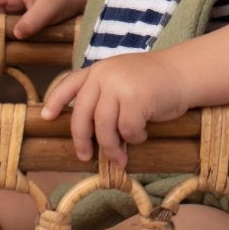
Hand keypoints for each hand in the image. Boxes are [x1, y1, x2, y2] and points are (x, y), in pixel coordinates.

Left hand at [39, 52, 189, 169]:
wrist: (182, 73)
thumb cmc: (152, 83)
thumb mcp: (122, 80)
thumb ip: (104, 97)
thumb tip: (90, 135)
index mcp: (98, 70)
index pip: (69, 84)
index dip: (56, 101)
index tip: (46, 117)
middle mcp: (104, 75)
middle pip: (82, 114)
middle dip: (82, 140)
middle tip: (85, 157)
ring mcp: (119, 85)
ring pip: (104, 126)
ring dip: (111, 148)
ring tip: (120, 159)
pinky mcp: (136, 97)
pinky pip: (127, 129)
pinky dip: (134, 138)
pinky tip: (142, 134)